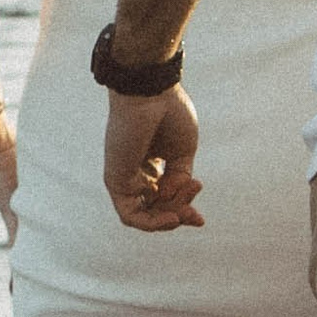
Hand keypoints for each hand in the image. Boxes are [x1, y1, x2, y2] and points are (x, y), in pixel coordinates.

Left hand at [104, 81, 203, 231]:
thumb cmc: (169, 113)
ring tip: (184, 212)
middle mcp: (135, 171)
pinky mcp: (115, 180)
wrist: (151, 93)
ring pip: (145, 214)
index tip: (201, 219)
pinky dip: (151, 222)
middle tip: (196, 216)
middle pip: (156, 208)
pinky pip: (130, 215)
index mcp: (151, 162)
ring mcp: (123, 176)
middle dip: (179, 215)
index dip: (183, 209)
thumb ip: (179, 181)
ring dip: (168, 218)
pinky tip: (172, 218)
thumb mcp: (183, 153)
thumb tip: (173, 202)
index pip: (164, 197)